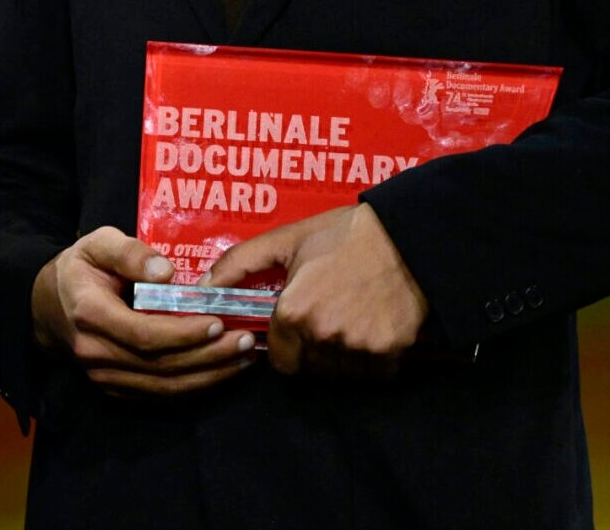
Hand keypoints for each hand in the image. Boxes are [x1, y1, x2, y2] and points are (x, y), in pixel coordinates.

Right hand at [30, 227, 257, 397]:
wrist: (48, 306)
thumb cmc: (80, 269)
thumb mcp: (97, 244)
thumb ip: (129, 252)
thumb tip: (166, 272)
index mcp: (90, 314)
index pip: (143, 334)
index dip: (183, 333)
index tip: (217, 322)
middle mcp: (95, 352)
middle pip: (160, 365)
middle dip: (208, 356)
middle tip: (246, 341)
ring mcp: (104, 376)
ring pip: (164, 387)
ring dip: (209, 376)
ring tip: (244, 357)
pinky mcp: (115, 389)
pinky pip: (159, 394)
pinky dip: (194, 386)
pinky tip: (222, 370)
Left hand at [203, 203, 427, 376]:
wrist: (407, 236)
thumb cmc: (343, 235)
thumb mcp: (286, 240)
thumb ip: (239, 263)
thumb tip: (202, 287)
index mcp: (293, 312)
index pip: (280, 360)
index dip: (286, 345)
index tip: (296, 328)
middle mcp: (323, 336)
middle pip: (310, 368)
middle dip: (313, 350)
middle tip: (326, 317)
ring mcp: (358, 347)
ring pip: (340, 373)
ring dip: (341, 356)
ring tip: (350, 319)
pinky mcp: (390, 352)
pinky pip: (374, 373)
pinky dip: (371, 359)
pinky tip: (372, 327)